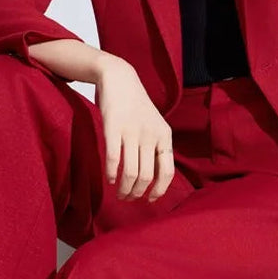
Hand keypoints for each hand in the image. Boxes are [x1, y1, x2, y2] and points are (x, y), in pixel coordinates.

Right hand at [95, 56, 174, 202]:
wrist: (120, 79)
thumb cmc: (137, 107)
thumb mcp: (155, 125)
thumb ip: (157, 148)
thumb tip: (155, 179)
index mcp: (164, 136)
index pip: (167, 172)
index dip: (159, 190)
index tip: (150, 199)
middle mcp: (150, 135)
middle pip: (147, 176)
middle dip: (137, 193)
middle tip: (129, 198)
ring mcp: (132, 131)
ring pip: (131, 172)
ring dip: (124, 189)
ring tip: (119, 193)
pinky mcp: (113, 128)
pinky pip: (113, 159)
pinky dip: (111, 174)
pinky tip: (109, 179)